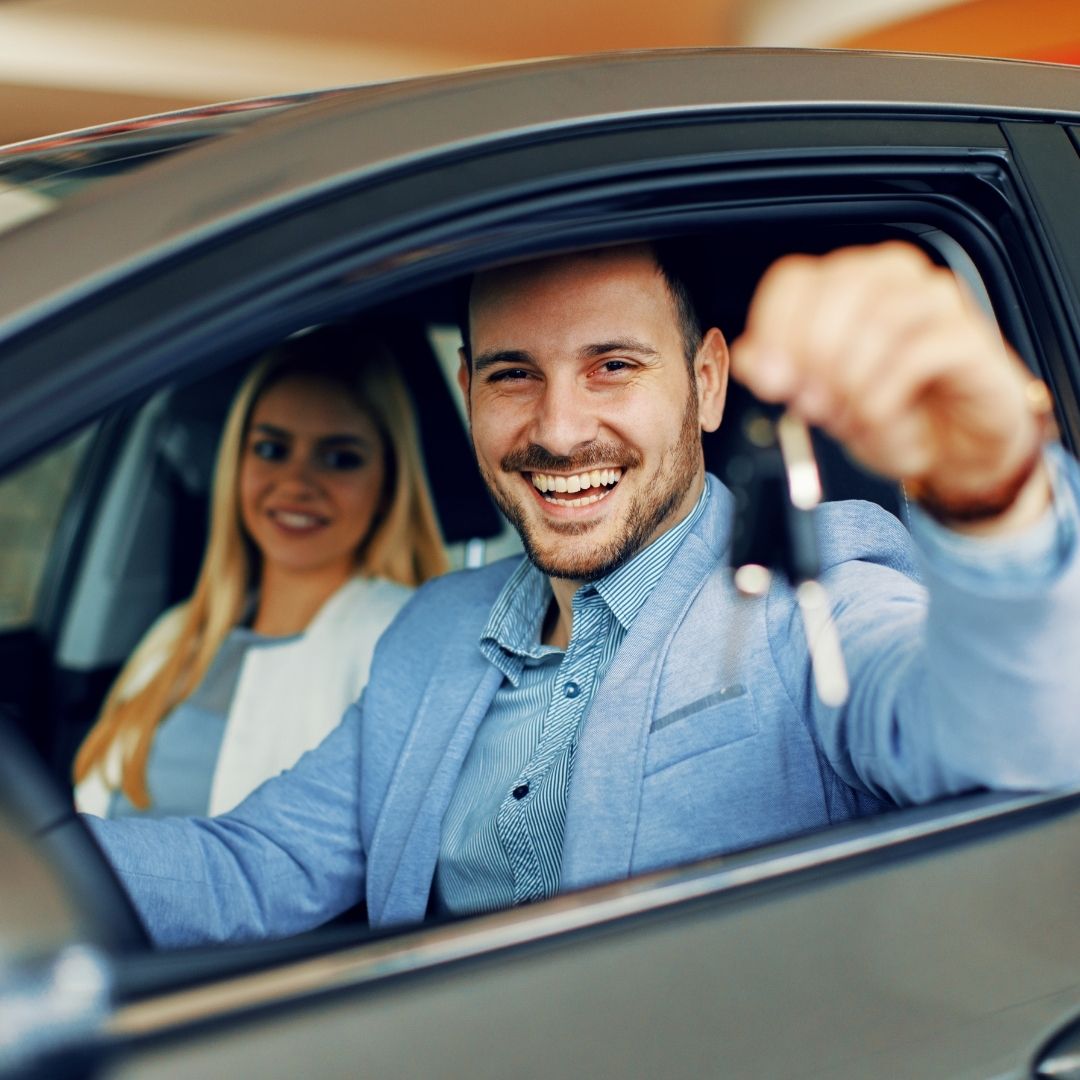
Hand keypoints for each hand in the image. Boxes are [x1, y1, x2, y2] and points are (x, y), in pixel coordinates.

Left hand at [729, 242, 1050, 534]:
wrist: (957, 443)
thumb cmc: (890, 410)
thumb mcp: (821, 399)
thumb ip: (781, 375)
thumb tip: (751, 359)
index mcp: (847, 282)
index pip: (793, 282)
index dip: (774, 332)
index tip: (770, 383)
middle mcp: (891, 277)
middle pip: (833, 295)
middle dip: (812, 358)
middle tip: (809, 405)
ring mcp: (935, 301)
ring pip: (876, 322)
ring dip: (850, 381)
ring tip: (848, 417)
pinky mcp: (969, 337)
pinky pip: (915, 356)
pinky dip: (885, 396)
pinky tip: (879, 418)